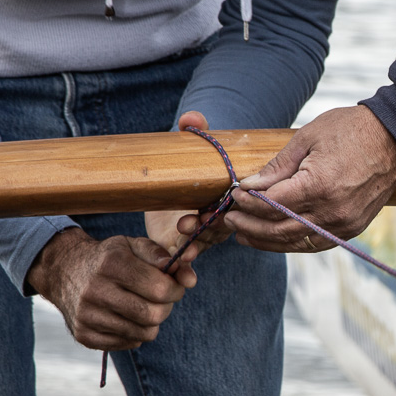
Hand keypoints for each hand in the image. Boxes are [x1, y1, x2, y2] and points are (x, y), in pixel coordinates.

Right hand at [25, 229, 192, 350]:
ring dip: (152, 322)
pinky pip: (128, 343)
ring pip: (143, 333)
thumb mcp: (133, 246)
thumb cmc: (109, 258)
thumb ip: (163, 257)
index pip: (160, 289)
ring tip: (145, 306)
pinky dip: (135, 333)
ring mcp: (87, 316)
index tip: (174, 286)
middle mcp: (95, 290)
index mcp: (111, 264)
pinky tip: (127, 316)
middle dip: (166, 308)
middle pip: (153, 315)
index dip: (175, 290)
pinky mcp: (84, 335)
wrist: (65, 271)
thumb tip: (187, 277)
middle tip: (162, 299)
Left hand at [144, 111, 234, 265]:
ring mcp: (205, 233)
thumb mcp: (189, 151)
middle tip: (186, 223)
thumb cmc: (189, 168)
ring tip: (183, 248)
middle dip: (205, 228)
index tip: (204, 209)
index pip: (229, 203)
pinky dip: (188, 270)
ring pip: (207, 243)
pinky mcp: (187, 245)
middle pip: (219, 226)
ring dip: (196, 245)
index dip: (218, 209)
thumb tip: (191, 118)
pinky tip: (184, 277)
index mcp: (225, 194)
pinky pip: (192, 262)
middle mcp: (220, 215)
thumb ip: (191, 133)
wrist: (166, 186)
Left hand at [222, 106, 395, 252]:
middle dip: (250, 226)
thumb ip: (277, 167)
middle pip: (278, 228)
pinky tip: (275, 238)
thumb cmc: (351, 130)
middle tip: (230, 220)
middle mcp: (332, 210)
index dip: (248, 203)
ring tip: (244, 236)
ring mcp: (344, 223)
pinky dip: (292, 243)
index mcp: (318, 185)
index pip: (271, 204)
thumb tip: (250, 185)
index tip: (234, 195)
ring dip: (266, 241)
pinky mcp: (353, 229)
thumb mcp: (307, 137)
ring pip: (295, 242)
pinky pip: (315, 243)